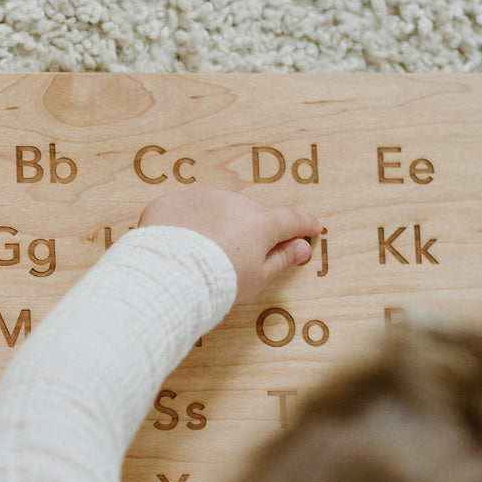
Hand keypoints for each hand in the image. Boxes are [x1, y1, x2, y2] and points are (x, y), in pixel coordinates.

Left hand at [138, 188, 321, 304]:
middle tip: (242, 255)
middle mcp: (233, 203)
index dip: (304, 225)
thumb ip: (282, 259)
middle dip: (251, 231)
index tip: (312, 228)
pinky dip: (186, 225)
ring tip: (204, 255)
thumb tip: (301, 248)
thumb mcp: (258, 278)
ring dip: (216, 226)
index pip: (292, 219)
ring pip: (216, 210)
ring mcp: (201, 199)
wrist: (169, 276)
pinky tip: (180, 247)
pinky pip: (185, 212)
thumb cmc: (219, 283)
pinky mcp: (171, 202)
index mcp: (261, 222)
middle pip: (251, 215)